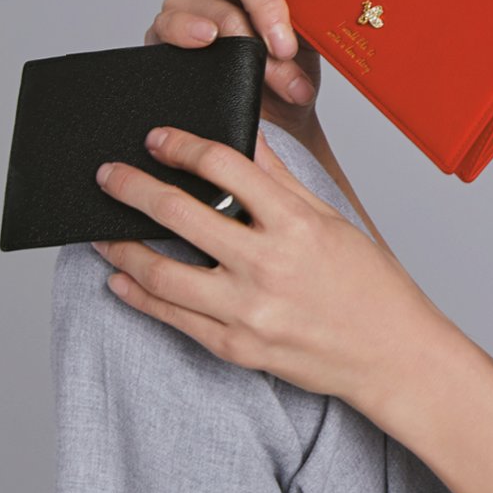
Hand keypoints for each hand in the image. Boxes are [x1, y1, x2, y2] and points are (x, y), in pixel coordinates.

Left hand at [90, 125, 459, 414]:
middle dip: (132, 188)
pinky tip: (121, 280)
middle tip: (107, 176)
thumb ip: (282, 180)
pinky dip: (138, 295)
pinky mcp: (235, 346)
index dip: (181, 146)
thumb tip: (247, 139)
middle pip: (178, 213)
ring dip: (121, 247)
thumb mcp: (331, 220)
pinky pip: (171, 317)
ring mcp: (247, 309)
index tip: (157, 139)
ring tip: (101, 232)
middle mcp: (267, 264)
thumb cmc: (370, 285)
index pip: (223, 166)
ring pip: (161, 272)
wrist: (390, 354)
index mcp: (296, 223)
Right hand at [145, 0, 321, 135]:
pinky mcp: (170, 28)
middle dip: (265, 2)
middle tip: (286, 42)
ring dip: (244, 42)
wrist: (280, 107)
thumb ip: (327, 7)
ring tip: (276, 73)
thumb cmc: (303, 57)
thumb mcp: (322, 30)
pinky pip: (170, 22)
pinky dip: (192, 35)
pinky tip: (211, 44)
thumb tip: (355, 8)